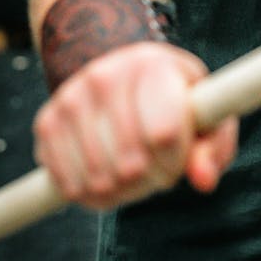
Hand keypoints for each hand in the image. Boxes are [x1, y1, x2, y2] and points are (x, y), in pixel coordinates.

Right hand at [32, 41, 238, 209]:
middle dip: (150, 181)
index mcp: (151, 66)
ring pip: (98, 179)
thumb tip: (203, 181)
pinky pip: (68, 183)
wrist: (120, 75)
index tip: (177, 160)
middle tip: (155, 170)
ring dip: (122, 192)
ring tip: (134, 173)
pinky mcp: (47, 122)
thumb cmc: (174, 100)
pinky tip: (106, 177)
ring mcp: (70, 98)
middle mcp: (105, 75)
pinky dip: (90, 195)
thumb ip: (214, 147)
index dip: (174, 163)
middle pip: (130, 164)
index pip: (164, 134)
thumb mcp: (205, 116)